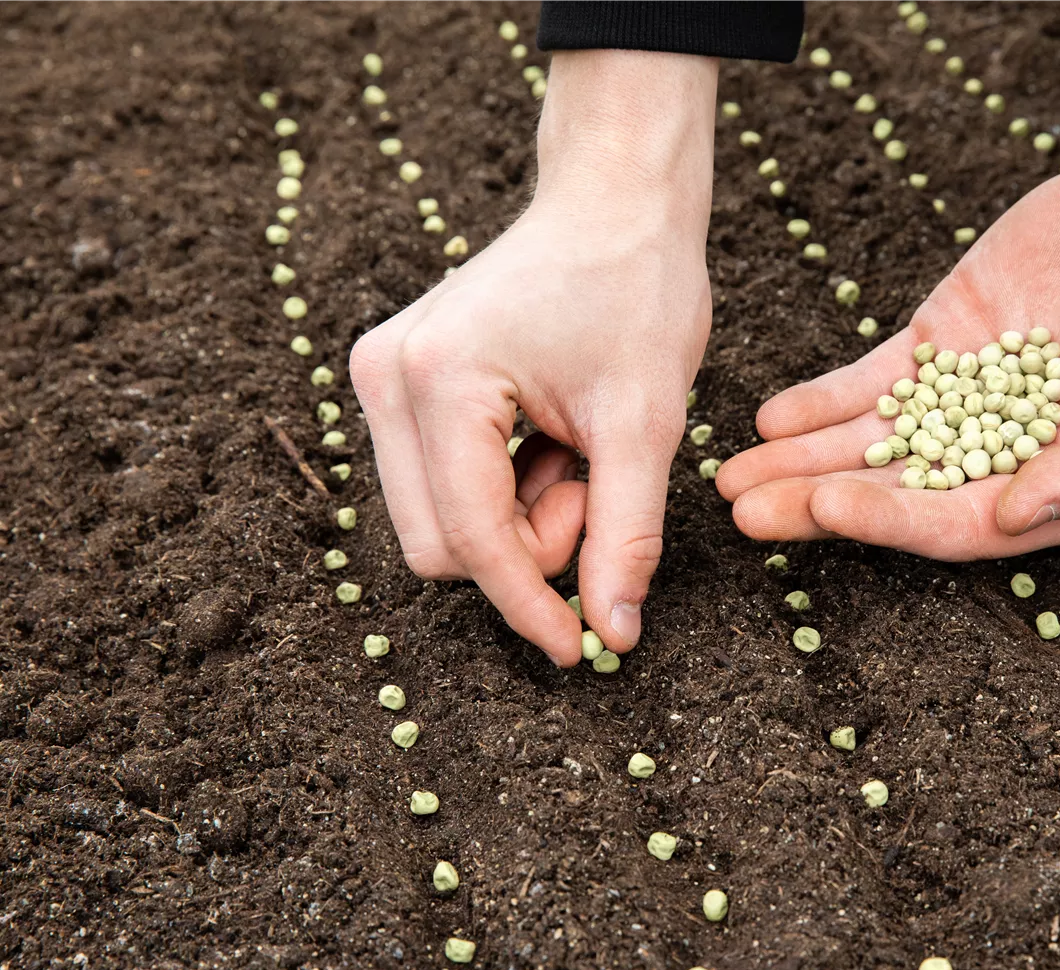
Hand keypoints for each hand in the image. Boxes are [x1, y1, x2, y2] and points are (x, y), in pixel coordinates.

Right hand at [349, 51, 716, 664]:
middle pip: (438, 544)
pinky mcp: (400, 380)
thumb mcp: (645, 422)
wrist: (616, 201)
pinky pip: (442, 481)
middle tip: (596, 493)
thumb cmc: (637, 288)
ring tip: (582, 456)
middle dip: (526, 548)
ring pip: (439, 520)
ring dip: (518, 518)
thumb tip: (612, 633)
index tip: (581, 649)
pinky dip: (505, 489)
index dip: (529, 606)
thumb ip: (625, 536)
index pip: (470, 541)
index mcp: (437, 380)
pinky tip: (554, 443)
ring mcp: (384, 377)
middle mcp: (386, 379)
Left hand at [717, 1, 1059, 559]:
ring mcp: (965, 399)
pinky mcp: (942, 343)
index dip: (891, 521)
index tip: (827, 507)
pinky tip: (774, 417)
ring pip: (870, 443)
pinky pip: (872, 381)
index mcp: (1059, 488)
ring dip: (801, 462)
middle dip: (819, 504)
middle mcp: (1002, 456)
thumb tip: (1011, 516)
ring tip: (732, 477)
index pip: (959, 523)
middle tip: (746, 513)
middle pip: (896, 493)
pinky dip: (822, 400)